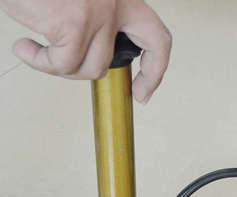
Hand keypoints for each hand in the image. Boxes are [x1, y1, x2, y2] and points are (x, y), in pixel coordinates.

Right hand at [0, 0, 171, 102]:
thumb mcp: (80, 2)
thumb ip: (94, 21)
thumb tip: (91, 52)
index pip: (155, 37)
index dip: (155, 67)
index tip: (144, 89)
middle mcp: (114, 2)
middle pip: (128, 55)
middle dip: (135, 79)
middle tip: (135, 94)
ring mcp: (97, 14)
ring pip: (92, 68)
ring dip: (63, 68)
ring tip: (41, 52)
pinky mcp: (74, 24)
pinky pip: (62, 64)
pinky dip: (40, 62)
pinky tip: (26, 48)